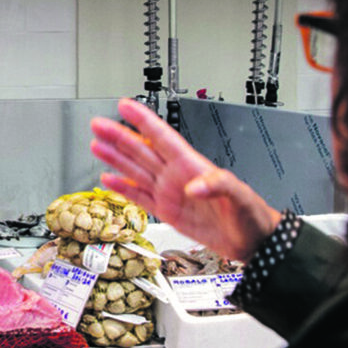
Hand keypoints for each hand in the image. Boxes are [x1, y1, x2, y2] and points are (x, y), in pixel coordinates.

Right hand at [90, 98, 280, 261]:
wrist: (251, 242)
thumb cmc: (250, 215)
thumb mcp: (239, 195)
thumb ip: (217, 185)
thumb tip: (192, 187)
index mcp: (191, 166)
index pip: (161, 137)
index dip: (143, 120)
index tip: (126, 106)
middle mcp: (176, 176)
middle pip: (140, 151)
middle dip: (118, 136)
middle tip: (99, 125)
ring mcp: (168, 192)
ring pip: (135, 170)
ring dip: (115, 158)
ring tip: (96, 146)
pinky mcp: (166, 211)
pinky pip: (138, 196)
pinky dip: (122, 188)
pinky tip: (109, 179)